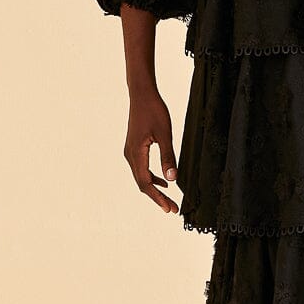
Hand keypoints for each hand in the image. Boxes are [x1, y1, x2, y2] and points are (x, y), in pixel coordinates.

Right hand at [124, 90, 179, 213]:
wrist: (141, 94)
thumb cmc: (154, 110)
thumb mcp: (165, 134)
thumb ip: (168, 157)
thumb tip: (172, 179)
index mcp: (136, 153)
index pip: (146, 183)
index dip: (158, 198)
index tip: (170, 208)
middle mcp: (130, 155)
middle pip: (142, 183)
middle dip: (157, 197)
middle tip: (173, 209)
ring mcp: (131, 152)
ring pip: (142, 177)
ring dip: (155, 189)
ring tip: (169, 199)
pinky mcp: (134, 147)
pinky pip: (142, 168)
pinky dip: (152, 177)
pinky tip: (164, 180)